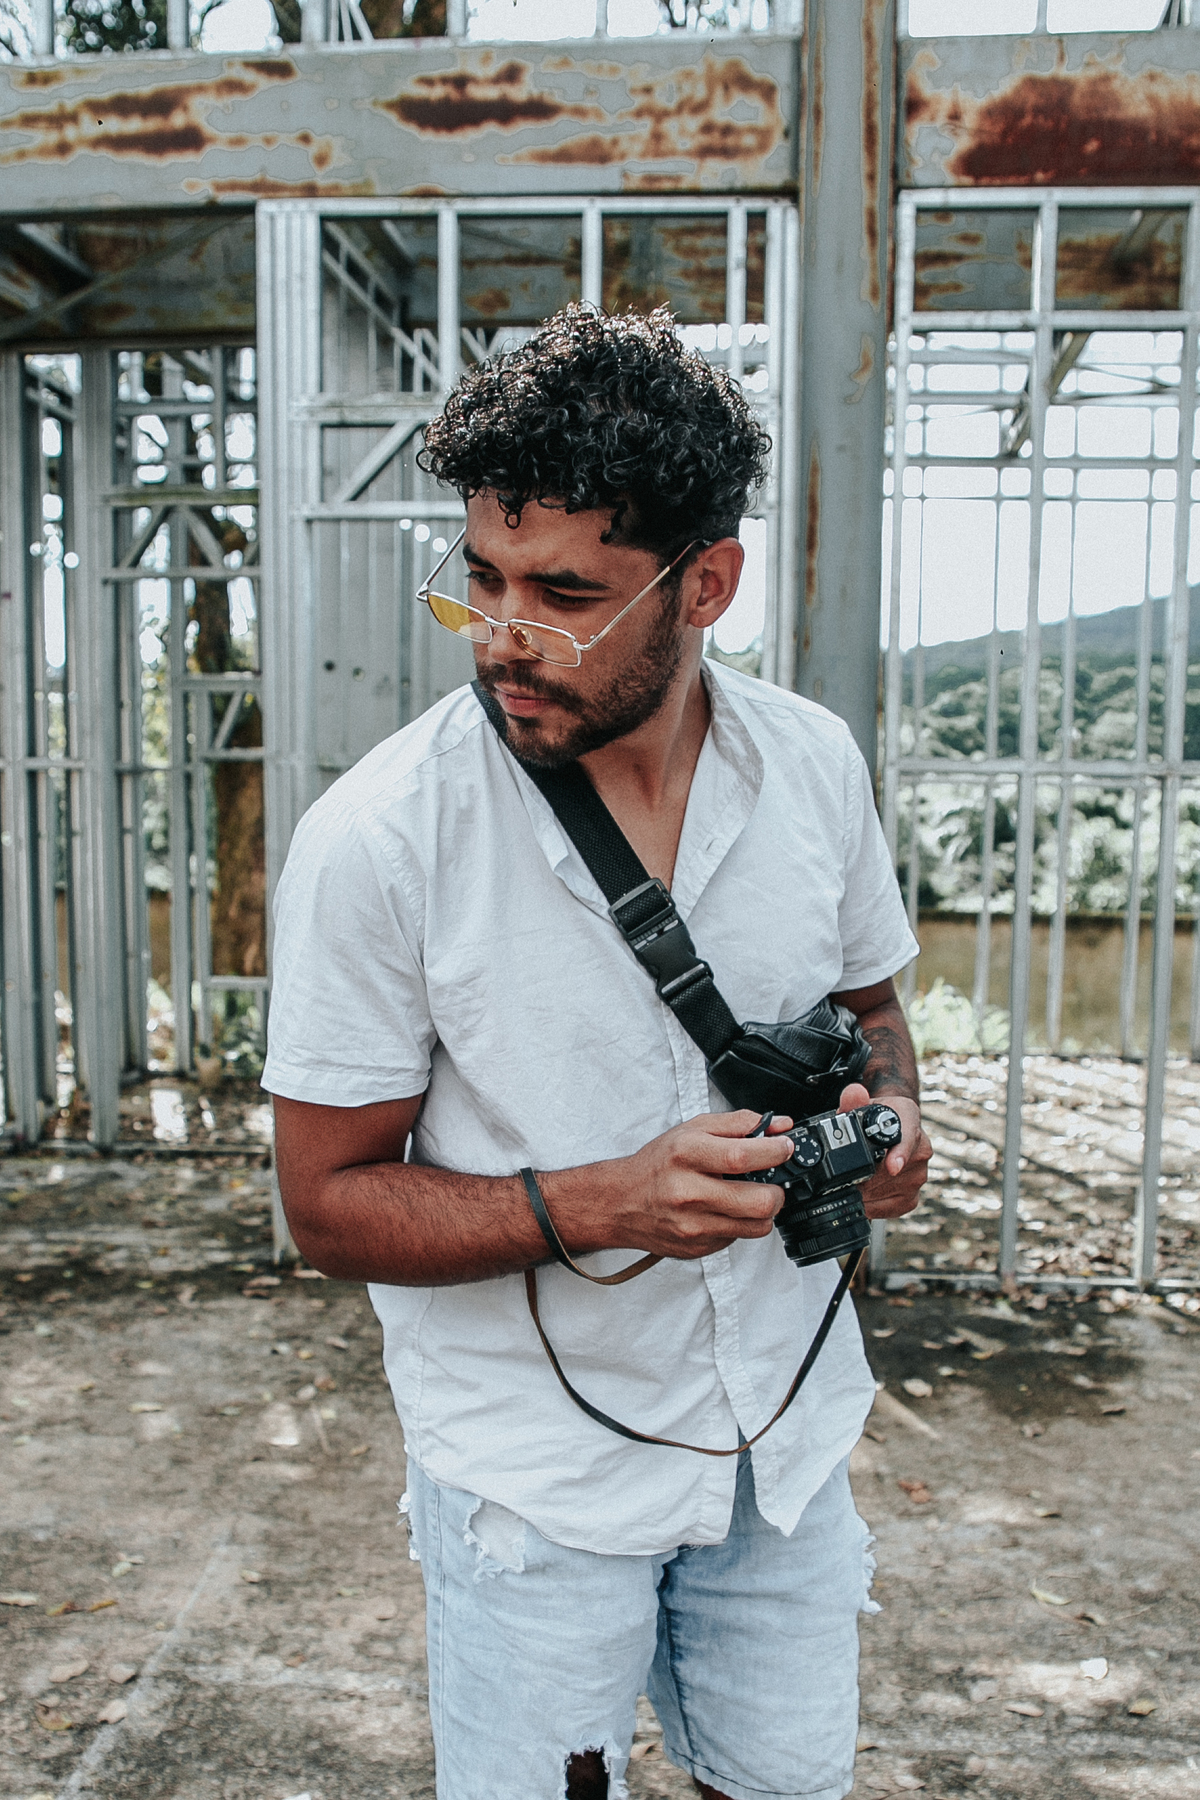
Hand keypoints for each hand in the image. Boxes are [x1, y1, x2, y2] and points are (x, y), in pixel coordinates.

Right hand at [561, 1110, 797, 1261]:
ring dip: (763, 1211)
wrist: (621, 1202)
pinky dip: (740, 1224)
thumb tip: (780, 1126)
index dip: (774, 1152)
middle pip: (758, 1201)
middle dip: (777, 1191)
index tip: (785, 1147)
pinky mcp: (696, 1247)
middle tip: (772, 1182)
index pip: (742, 1156)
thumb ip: (737, 1124)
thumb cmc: (658, 1164)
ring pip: (756, 1226)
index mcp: (686, 1154)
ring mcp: (692, 1225)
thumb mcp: (692, 1130)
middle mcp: (687, 1192)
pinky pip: (738, 1238)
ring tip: (750, 1197)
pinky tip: (724, 1211)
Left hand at [837, 1083, 930, 1219]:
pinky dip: (870, 1205)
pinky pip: (889, 1207)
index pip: (909, 1136)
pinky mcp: (912, 1198)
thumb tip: (853, 1093)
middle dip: (865, 1176)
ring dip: (865, 1191)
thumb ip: (853, 1099)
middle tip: (844, 1177)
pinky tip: (862, 1194)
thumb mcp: (862, 1105)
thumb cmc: (875, 1119)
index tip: (892, 1166)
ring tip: (852, 1181)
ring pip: (887, 1191)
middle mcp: (922, 1149)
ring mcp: (919, 1175)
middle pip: (892, 1171)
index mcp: (910, 1120)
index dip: (900, 1153)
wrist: (889, 1130)